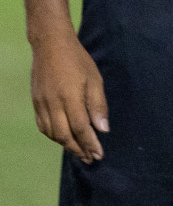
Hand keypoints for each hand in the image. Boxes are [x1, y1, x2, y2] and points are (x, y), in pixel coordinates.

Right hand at [31, 31, 108, 162]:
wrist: (50, 46)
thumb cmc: (78, 61)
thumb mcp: (95, 80)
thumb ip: (98, 105)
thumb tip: (103, 129)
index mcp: (70, 98)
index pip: (81, 128)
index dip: (90, 144)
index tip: (99, 155)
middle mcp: (53, 104)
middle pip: (65, 135)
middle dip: (79, 150)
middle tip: (91, 159)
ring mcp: (42, 104)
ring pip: (52, 133)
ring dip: (66, 145)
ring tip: (80, 152)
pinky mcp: (36, 103)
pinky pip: (43, 126)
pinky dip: (54, 136)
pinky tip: (63, 138)